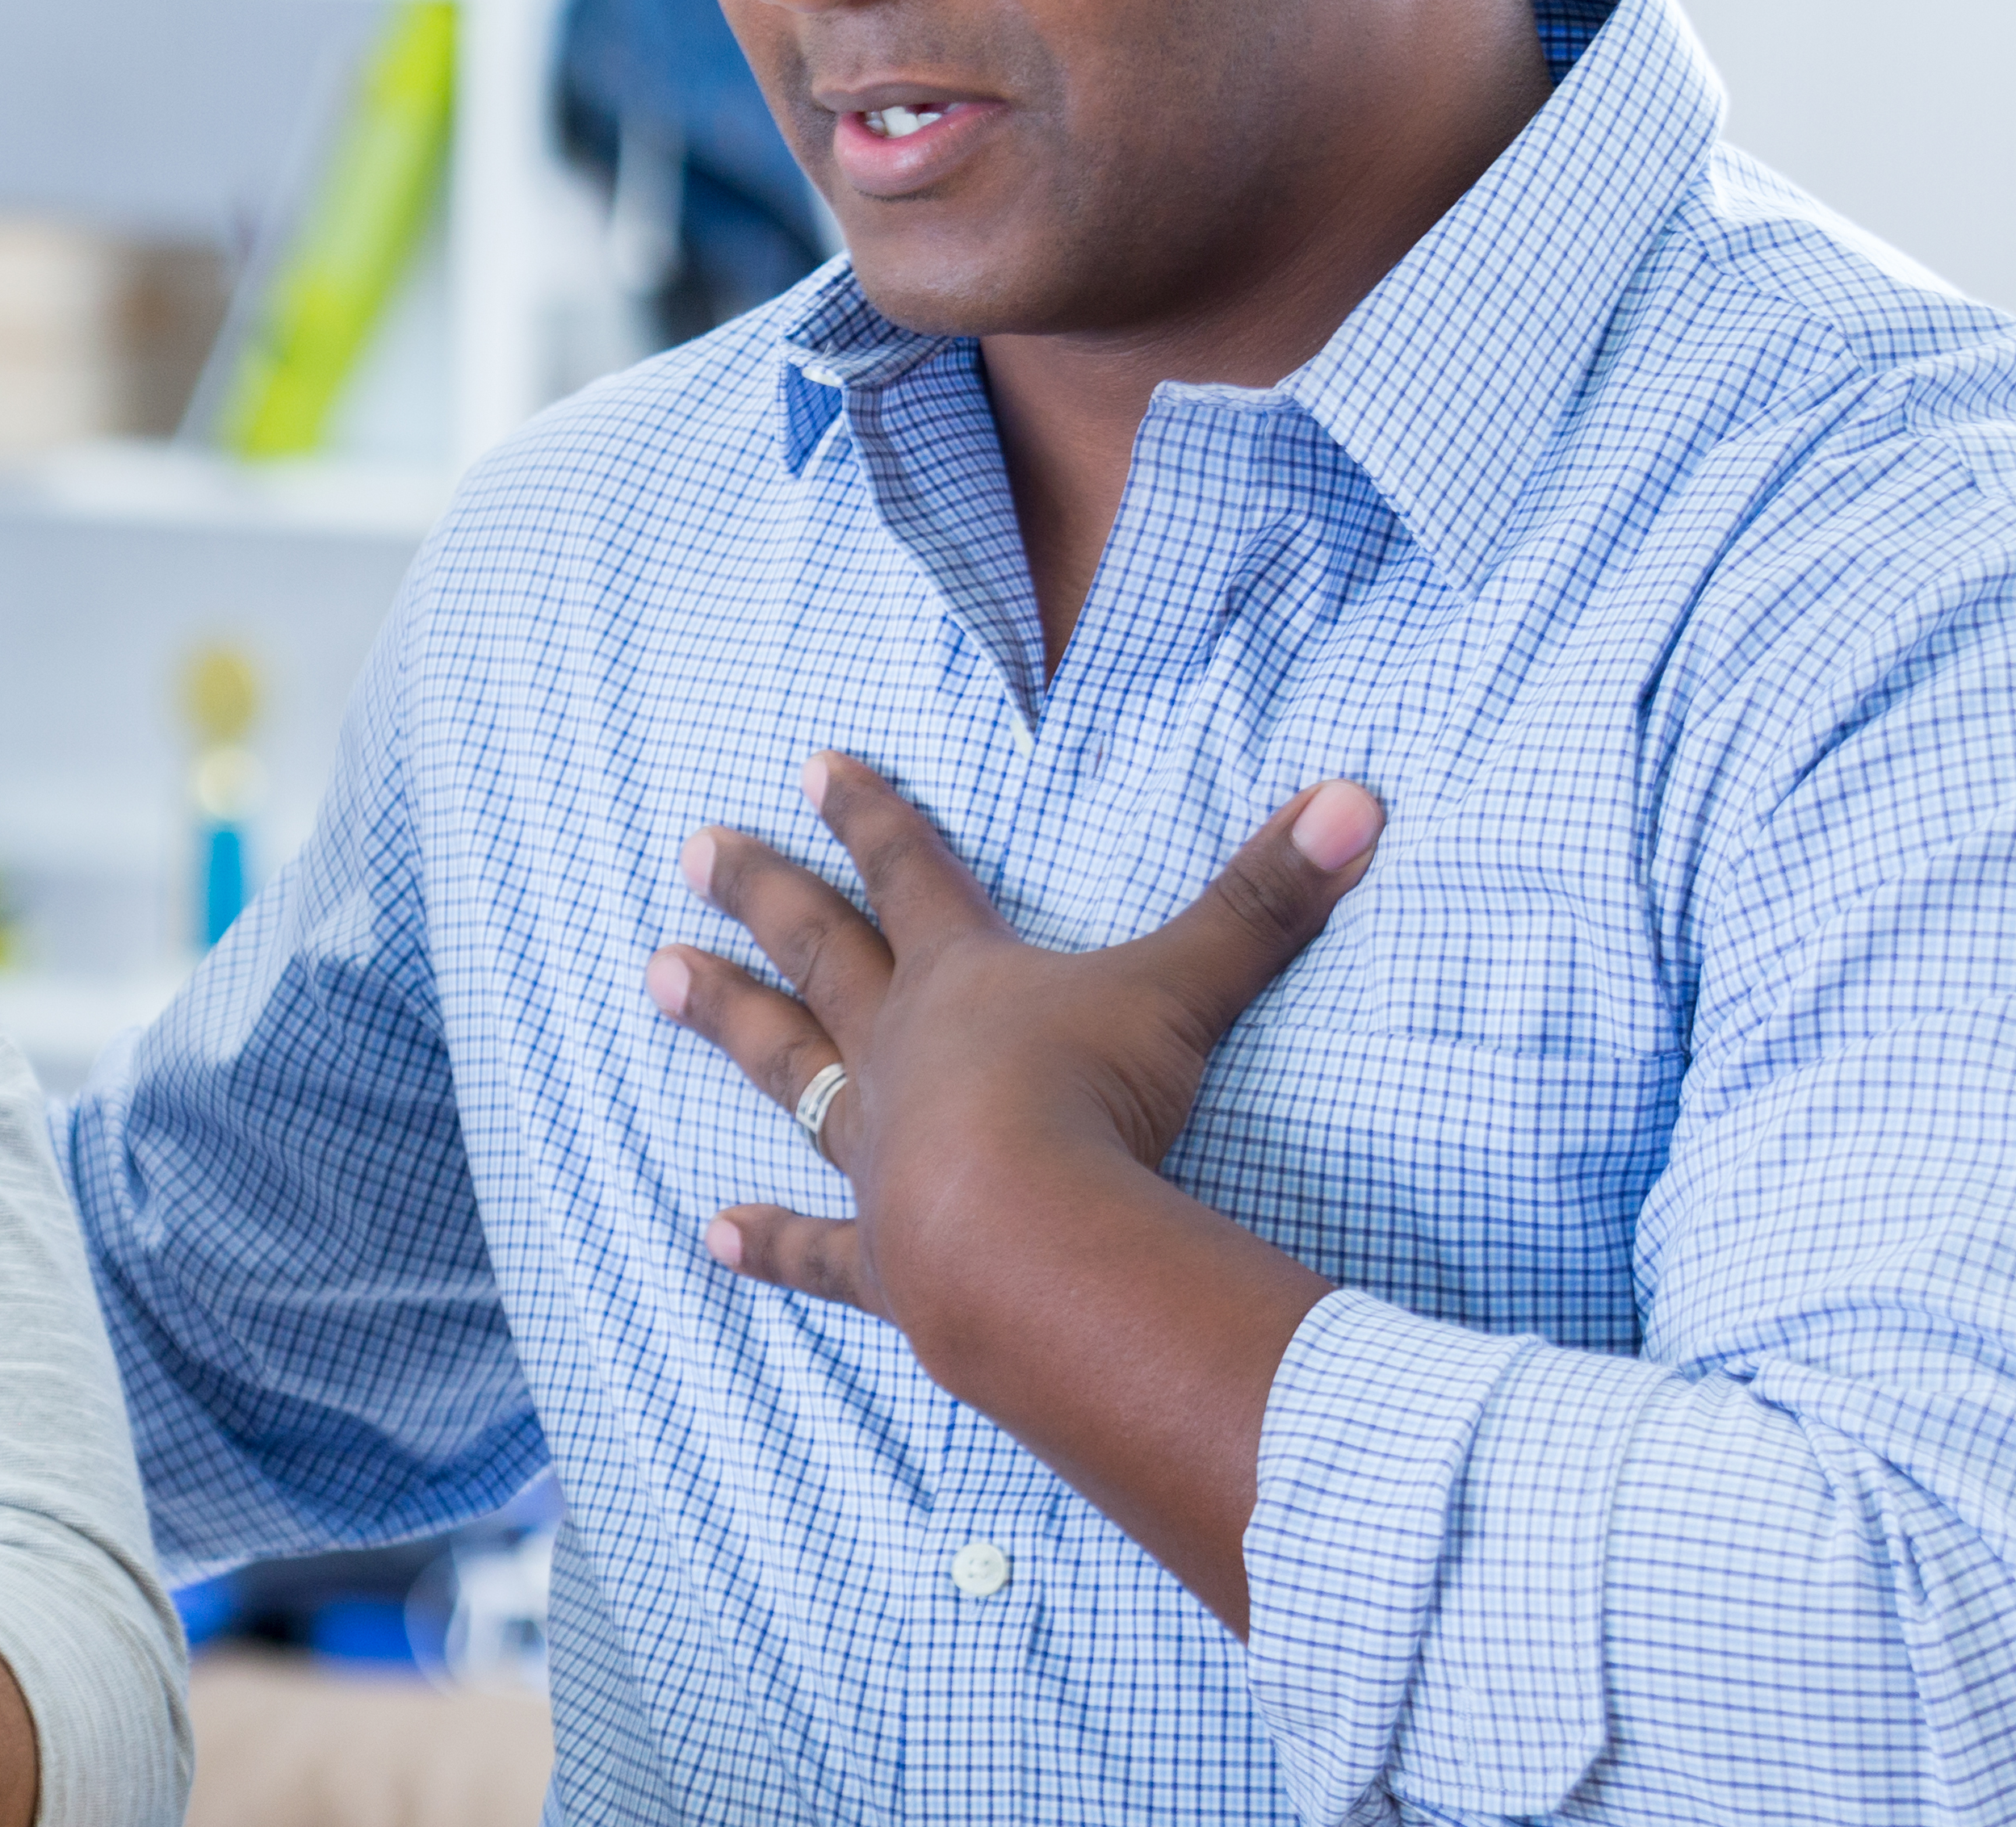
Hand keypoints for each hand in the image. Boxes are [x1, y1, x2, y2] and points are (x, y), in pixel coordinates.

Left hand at [640, 751, 1380, 1625]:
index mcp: (968, 984)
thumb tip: (1360, 796)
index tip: (813, 759)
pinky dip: (769, 1244)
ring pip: (789, 1072)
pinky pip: (816, 1247)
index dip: (872, 813)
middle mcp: (903, 1056)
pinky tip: (713, 1235)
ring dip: (727, 1022)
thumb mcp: (1191, 990)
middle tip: (691, 850)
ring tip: (655, 977)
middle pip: (819, 955)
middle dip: (763, 895)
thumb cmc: (1099, 1105)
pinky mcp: (881, 1256)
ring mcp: (880, 1153)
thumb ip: (1269, 902)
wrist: (1029, 1238)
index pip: (914, 872)